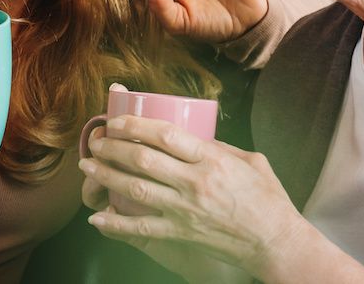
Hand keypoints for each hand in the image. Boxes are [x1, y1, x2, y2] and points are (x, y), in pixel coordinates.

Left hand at [79, 115, 310, 280]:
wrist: (276, 242)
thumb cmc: (268, 201)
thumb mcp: (251, 161)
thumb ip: (220, 147)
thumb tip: (194, 136)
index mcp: (213, 160)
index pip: (166, 135)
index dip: (136, 125)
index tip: (117, 120)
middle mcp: (195, 183)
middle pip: (143, 159)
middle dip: (113, 147)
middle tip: (96, 141)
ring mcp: (185, 210)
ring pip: (135, 189)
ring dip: (106, 175)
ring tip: (88, 165)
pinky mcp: (181, 233)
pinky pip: (141, 228)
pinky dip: (116, 224)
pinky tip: (97, 218)